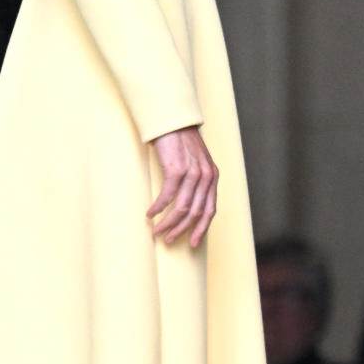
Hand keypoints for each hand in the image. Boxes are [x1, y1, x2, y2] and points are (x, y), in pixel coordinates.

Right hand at [148, 126, 217, 247]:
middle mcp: (206, 175)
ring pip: (182, 208)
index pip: (210, 209)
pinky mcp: (176, 168)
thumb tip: (189, 205)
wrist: (172, 119)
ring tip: (157, 231)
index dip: (201, 228)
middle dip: (182, 230)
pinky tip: (150, 213)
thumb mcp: (197, 161)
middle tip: (169, 239)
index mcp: (213, 176)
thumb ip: (198, 180)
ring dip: (168, 223)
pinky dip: (158, 208)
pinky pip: (167, 196)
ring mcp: (192, 172)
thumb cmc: (181, 141)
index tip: (193, 243)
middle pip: (195, 213)